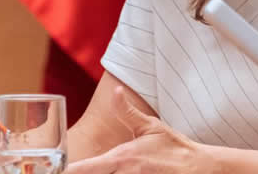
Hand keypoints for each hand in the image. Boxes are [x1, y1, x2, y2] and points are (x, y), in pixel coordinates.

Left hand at [68, 86, 219, 173]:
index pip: (85, 168)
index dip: (69, 171)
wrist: (200, 168)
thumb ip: (128, 112)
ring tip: (106, 170)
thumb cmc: (174, 148)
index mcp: (122, 159)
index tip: (57, 170)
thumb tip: (116, 91)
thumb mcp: (151, 127)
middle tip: (64, 172)